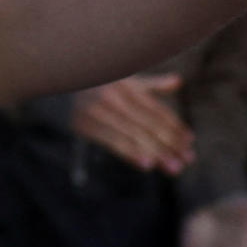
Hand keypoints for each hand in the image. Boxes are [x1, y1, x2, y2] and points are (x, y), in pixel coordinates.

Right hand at [67, 73, 192, 173]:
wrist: (57, 83)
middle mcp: (114, 96)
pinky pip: (113, 142)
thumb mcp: (123, 80)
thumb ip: (151, 85)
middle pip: (149, 124)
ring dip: (157, 153)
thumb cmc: (97, 82)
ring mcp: (98, 111)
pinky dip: (131, 154)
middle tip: (186, 160)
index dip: (175, 126)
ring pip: (134, 135)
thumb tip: (178, 81)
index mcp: (126, 85)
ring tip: (173, 167)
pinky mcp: (85, 125)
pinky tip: (147, 165)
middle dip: (170, 144)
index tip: (189, 142)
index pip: (156, 110)